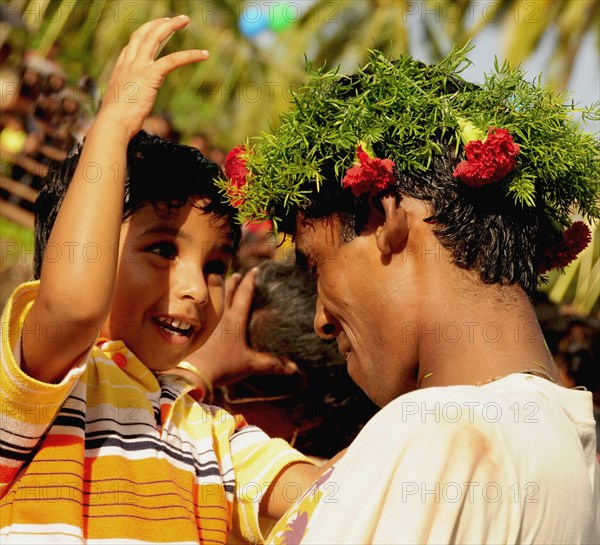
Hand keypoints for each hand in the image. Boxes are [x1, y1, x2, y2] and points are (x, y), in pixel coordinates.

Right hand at [98, 16, 207, 138]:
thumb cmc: (116, 122)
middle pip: (143, 34)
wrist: (113, 124)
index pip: (132, 45)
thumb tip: (130, 107)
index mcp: (120, 69)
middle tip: (174, 19)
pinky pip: (173, 59)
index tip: (155, 28)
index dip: (144, 34)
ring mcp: (138, 67)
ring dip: (171, 26)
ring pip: (155, 37)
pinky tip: (203, 54)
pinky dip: (190, 55)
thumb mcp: (119, 105)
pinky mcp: (151, 76)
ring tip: (185, 20)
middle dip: (159, 23)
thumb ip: (127, 98)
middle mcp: (128, 63)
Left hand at [182, 268, 297, 387]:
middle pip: (227, 292)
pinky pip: (203, 311)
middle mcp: (221, 316)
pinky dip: (207, 305)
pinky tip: (206, 308)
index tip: (255, 270)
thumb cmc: (223, 365)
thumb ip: (272, 364)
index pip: (245, 294)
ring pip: (213, 299)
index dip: (251, 281)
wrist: (194, 373)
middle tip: (239, 274)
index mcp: (235, 319)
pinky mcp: (197, 330)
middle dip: (234, 281)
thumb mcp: (250, 365)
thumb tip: (294, 369)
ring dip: (218, 290)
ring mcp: (207, 322)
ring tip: (220, 282)